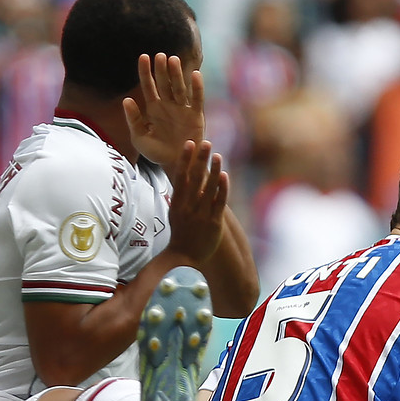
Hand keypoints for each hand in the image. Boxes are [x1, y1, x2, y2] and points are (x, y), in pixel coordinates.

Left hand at [124, 52, 208, 170]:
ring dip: (177, 74)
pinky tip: (195, 74)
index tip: (143, 57)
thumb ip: (133, 119)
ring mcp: (183, 110)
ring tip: (173, 59)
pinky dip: (197, 87)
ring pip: (179, 88)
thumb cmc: (157, 153)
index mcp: (153, 109)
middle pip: (165, 83)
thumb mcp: (139, 137)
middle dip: (161, 69)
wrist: (176, 165)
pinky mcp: (196, 116)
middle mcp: (168, 106)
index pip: (149, 86)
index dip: (146, 72)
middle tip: (159, 55)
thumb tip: (127, 99)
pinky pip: (197, 99)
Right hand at [164, 139, 228, 267]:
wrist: (184, 259)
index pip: (180, 177)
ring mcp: (201, 215)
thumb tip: (180, 180)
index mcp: (177, 204)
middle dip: (199, 159)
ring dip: (213, 170)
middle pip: (194, 178)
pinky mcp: (213, 223)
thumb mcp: (175, 215)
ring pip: (208, 188)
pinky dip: (221, 189)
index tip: (188, 144)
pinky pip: (218, 202)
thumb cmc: (180, 235)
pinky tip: (224, 175)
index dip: (185, 160)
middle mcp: (188, 207)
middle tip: (205, 142)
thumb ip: (179, 197)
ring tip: (216, 154)